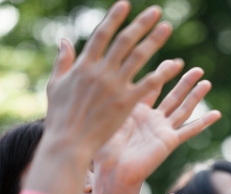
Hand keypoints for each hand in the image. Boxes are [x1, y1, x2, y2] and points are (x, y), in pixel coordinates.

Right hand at [43, 2, 175, 157]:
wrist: (69, 143)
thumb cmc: (59, 117)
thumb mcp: (55, 85)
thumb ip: (63, 61)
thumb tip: (64, 40)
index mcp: (83, 65)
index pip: (102, 35)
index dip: (114, 18)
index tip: (125, 5)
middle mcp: (100, 72)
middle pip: (124, 41)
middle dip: (141, 24)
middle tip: (155, 11)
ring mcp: (114, 86)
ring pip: (138, 57)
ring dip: (154, 40)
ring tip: (167, 27)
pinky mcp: (126, 103)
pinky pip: (148, 84)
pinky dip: (162, 73)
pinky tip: (175, 65)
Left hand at [94, 64, 221, 186]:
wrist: (112, 170)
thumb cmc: (102, 147)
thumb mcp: (108, 114)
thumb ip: (116, 95)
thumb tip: (114, 72)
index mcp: (136, 111)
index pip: (153, 87)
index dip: (163, 73)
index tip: (173, 61)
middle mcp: (152, 120)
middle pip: (173, 96)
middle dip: (184, 82)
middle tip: (197, 69)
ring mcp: (162, 130)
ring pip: (183, 109)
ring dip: (195, 96)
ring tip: (206, 82)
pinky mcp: (169, 142)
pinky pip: (189, 130)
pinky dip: (203, 122)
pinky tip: (216, 114)